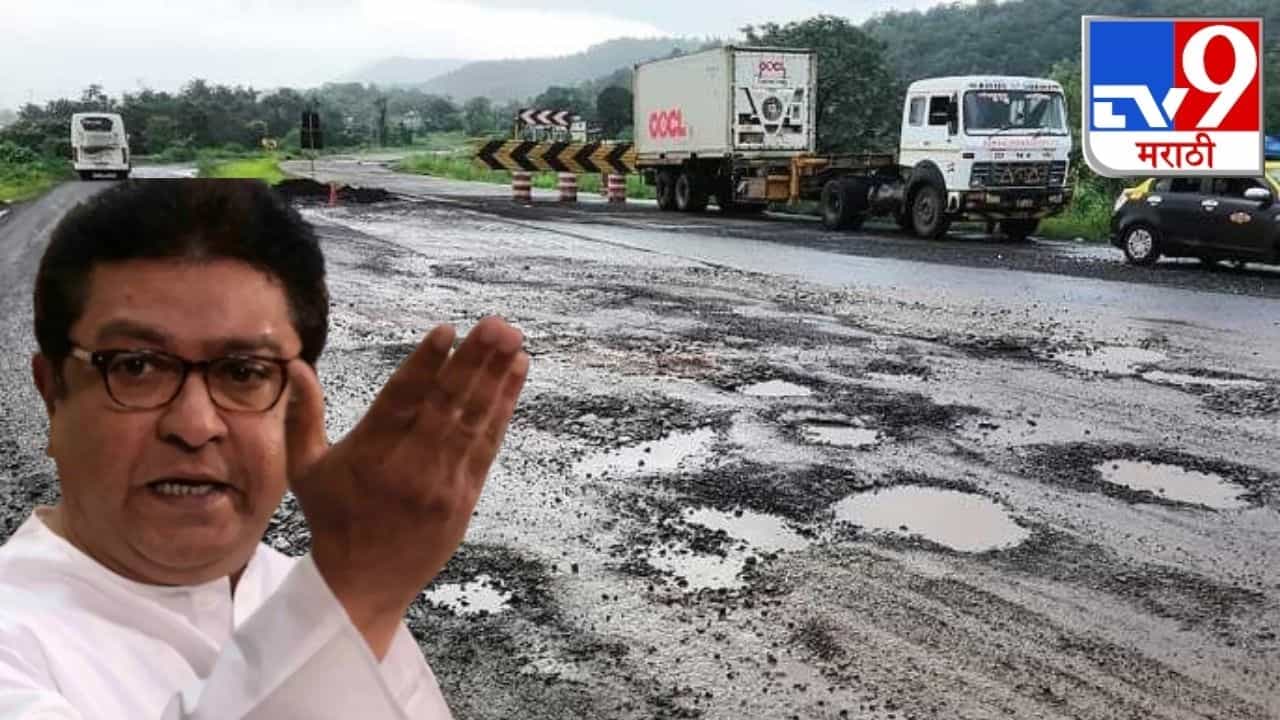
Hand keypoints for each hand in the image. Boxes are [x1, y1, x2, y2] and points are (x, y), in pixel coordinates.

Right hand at [285, 316, 528, 656]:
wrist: (363, 585)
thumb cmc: (333, 520)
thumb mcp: (306, 470)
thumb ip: (304, 416)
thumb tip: (298, 365)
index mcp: (369, 453)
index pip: (401, 400)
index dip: (426, 365)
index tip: (447, 331)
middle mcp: (408, 465)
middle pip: (446, 405)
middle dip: (474, 361)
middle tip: (497, 325)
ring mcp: (441, 482)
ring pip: (473, 421)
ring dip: (496, 378)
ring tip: (513, 340)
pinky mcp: (465, 496)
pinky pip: (487, 445)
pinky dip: (503, 408)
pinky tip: (514, 376)